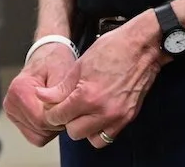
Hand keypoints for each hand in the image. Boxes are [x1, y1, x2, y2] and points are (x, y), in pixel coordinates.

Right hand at [3, 42, 78, 146]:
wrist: (47, 57)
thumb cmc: (56, 63)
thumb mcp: (63, 74)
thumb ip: (59, 95)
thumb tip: (56, 115)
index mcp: (19, 89)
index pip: (41, 120)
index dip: (59, 118)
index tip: (68, 108)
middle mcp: (11, 101)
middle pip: (39, 130)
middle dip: (56, 123)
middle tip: (65, 106)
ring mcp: (11, 110)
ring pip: (37, 136)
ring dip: (51, 127)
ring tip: (57, 108)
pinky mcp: (15, 117)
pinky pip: (34, 136)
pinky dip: (45, 129)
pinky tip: (51, 114)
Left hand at [36, 19, 163, 148]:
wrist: (141, 47)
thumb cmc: (111, 49)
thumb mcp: (79, 65)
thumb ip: (61, 87)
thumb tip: (43, 97)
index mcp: (87, 96)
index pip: (59, 116)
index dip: (52, 111)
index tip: (52, 105)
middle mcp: (103, 111)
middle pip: (73, 132)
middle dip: (67, 120)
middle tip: (68, 107)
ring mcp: (117, 116)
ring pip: (90, 138)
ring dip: (83, 128)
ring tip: (83, 112)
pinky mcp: (128, 117)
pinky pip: (108, 136)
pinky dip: (99, 130)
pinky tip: (96, 116)